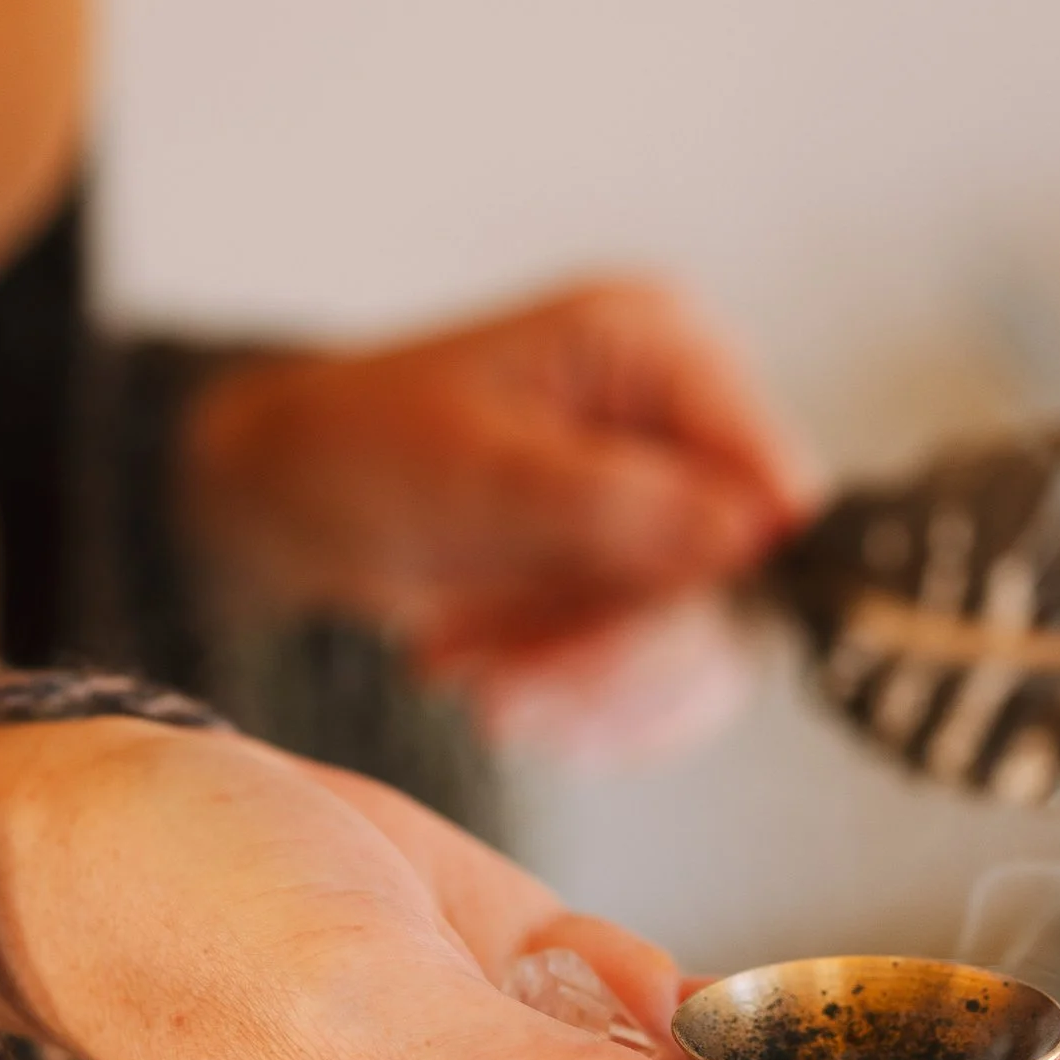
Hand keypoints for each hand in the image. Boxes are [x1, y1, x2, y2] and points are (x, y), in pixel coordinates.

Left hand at [185, 277, 818, 759]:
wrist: (291, 497)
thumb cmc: (362, 442)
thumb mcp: (479, 467)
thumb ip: (617, 502)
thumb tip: (752, 535)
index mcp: (660, 350)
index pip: (768, 471)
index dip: (731, 569)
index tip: (642, 636)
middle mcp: (685, 429)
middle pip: (740, 581)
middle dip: (618, 654)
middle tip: (506, 692)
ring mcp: (669, 515)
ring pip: (701, 651)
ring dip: (587, 690)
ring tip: (477, 684)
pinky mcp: (639, 589)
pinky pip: (658, 685)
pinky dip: (580, 708)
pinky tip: (501, 695)